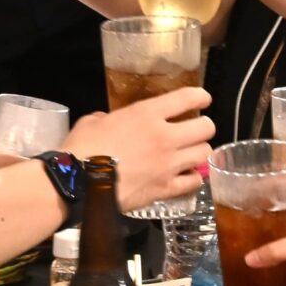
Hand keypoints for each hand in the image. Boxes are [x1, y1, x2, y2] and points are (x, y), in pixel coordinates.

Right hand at [61, 88, 215, 210]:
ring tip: (191, 154)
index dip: (200, 96)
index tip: (203, 99)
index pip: (187, 98)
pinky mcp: (166, 188)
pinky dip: (193, 178)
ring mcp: (169, 164)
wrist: (79, 183)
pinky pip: (194, 181)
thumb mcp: (93, 121)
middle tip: (195, 131)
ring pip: (204, 153)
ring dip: (199, 152)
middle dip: (203, 127)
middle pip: (206, 127)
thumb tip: (110, 123)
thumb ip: (109, 118)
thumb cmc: (82, 148)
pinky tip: (185, 176)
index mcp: (147, 114)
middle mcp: (165, 136)